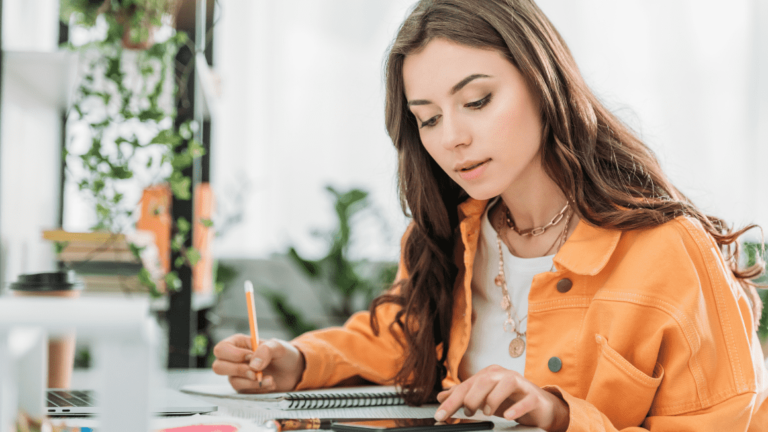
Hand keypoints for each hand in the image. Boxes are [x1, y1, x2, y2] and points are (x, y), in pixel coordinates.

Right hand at [212, 334, 305, 392]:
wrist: (293, 371)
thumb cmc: (283, 354)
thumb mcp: (278, 346)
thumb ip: (266, 350)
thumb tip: (253, 365)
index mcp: (238, 344)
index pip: (221, 349)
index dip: (234, 355)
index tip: (251, 356)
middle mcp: (234, 360)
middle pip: (218, 367)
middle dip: (239, 370)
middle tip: (256, 371)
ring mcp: (237, 375)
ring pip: (233, 381)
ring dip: (253, 382)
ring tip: (270, 379)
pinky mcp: (244, 388)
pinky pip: (244, 391)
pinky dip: (258, 389)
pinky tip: (270, 383)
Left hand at [434, 365, 569, 431]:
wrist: (540, 407)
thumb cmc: (510, 401)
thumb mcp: (484, 399)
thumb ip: (464, 397)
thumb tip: (442, 397)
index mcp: (489, 374)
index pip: (467, 385)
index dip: (451, 401)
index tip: (440, 416)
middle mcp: (504, 375)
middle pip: (484, 380)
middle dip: (471, 397)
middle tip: (467, 412)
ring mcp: (521, 384)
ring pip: (506, 383)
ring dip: (492, 399)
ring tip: (486, 413)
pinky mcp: (534, 397)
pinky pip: (526, 400)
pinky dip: (516, 408)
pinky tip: (508, 416)